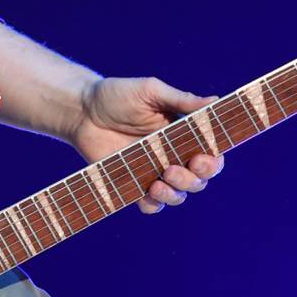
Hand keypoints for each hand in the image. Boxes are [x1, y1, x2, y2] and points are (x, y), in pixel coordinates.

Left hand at [72, 77, 220, 214]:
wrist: (81, 111)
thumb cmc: (118, 95)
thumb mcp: (150, 91)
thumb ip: (181, 99)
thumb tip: (215, 101)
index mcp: (184, 134)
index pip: (211, 153)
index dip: (214, 161)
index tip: (204, 158)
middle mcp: (174, 156)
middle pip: (199, 179)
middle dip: (194, 178)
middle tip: (174, 168)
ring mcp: (155, 173)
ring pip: (178, 195)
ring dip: (175, 193)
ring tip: (158, 182)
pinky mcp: (134, 185)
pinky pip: (151, 206)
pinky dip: (154, 205)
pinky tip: (148, 194)